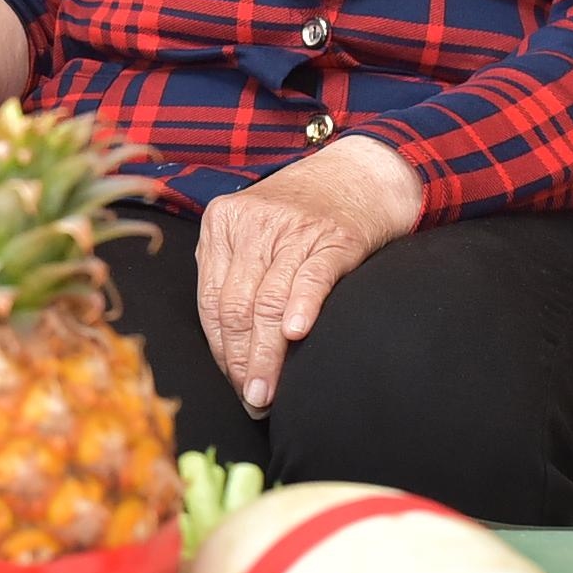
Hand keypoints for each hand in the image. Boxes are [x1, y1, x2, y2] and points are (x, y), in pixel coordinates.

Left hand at [194, 136, 422, 414]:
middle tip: (251, 399)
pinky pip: (311, 277)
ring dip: (267, 355)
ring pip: (268, 301)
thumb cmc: (303, 213)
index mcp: (221, 223)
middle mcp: (251, 223)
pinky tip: (297, 336)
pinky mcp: (334, 236)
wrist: (361, 173)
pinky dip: (302, 307)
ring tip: (268, 392)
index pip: (211, 301)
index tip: (231, 386)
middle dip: (241, 361)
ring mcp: (292, 228)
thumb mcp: (252, 230)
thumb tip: (226, 351)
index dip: (220, 351)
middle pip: (236, 306)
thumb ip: (231, 273)